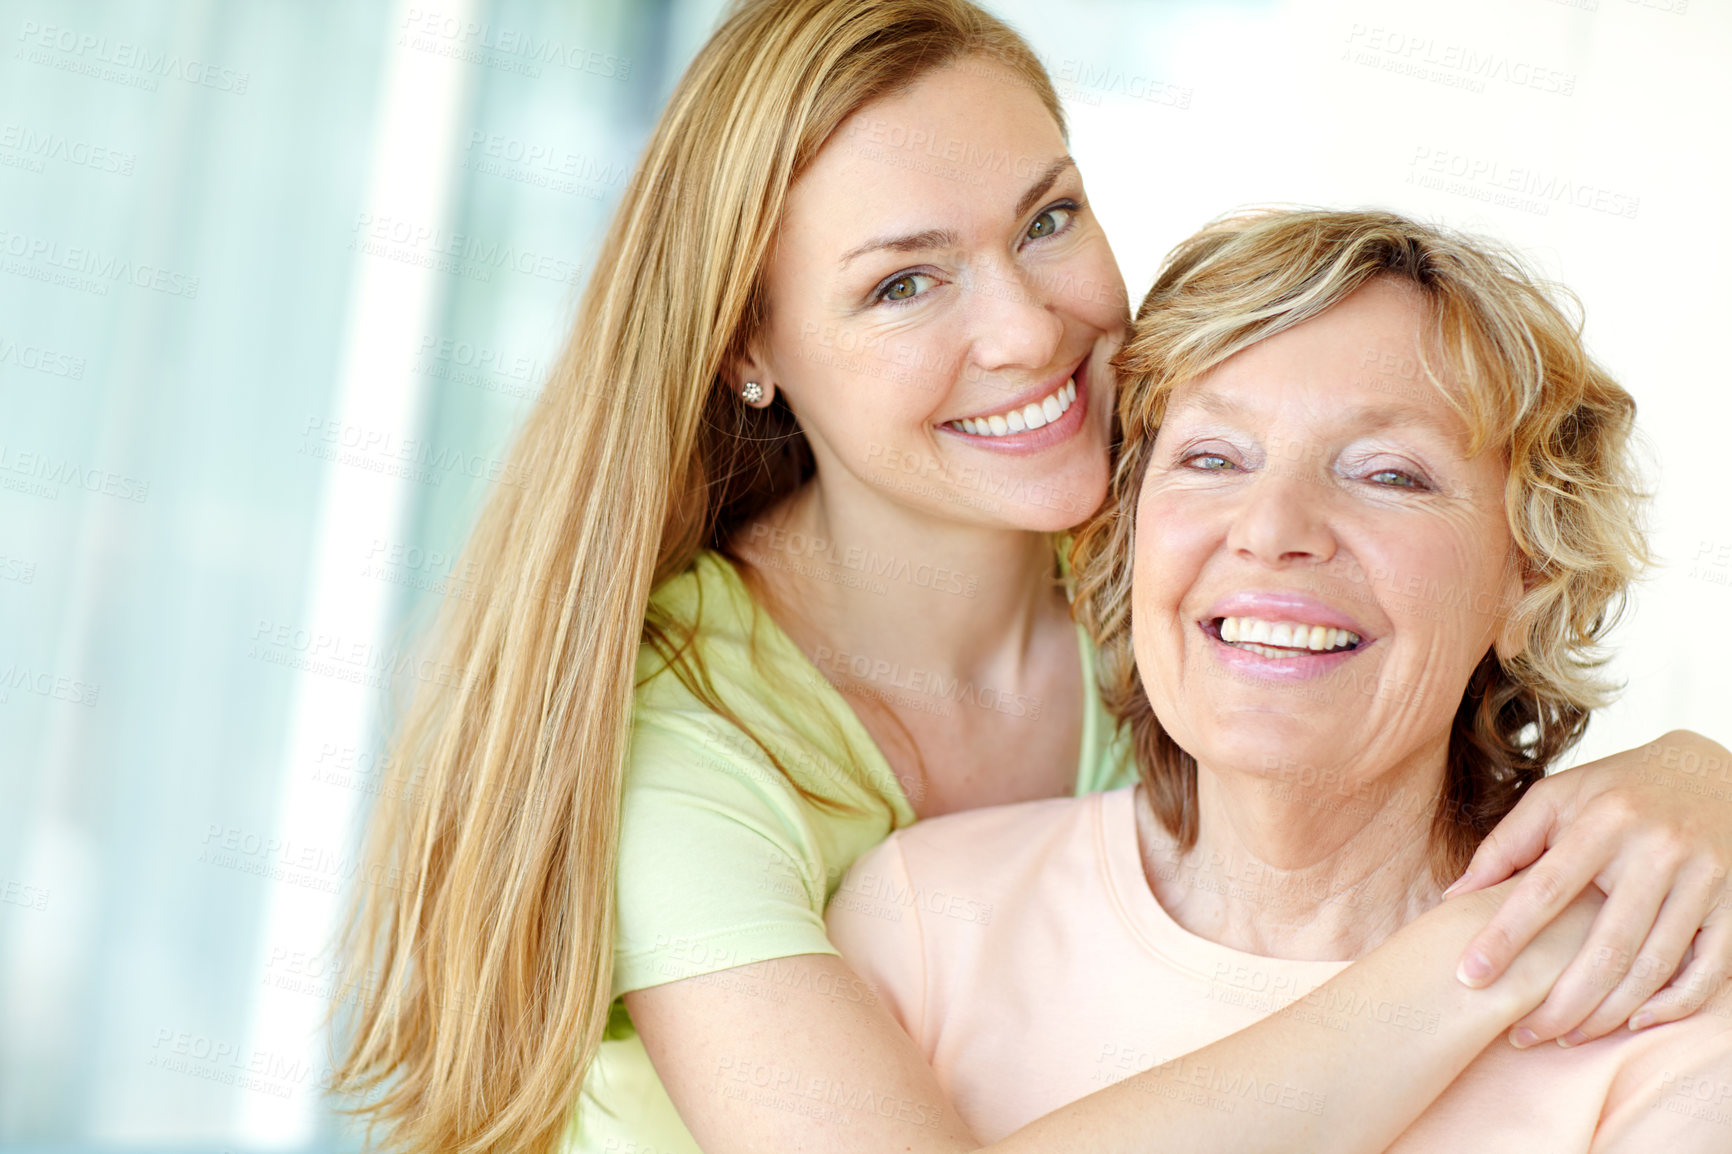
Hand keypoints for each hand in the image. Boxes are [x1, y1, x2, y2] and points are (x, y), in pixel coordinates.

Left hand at [1445, 730, 1731, 1045]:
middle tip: (1520, 1035)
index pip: (1544, 890)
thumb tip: (1454, 897)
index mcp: (1603, 821)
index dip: (1504, 938)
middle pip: (1602, 947)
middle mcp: (1657, 851)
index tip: (1469, 976)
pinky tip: (1632, 1023)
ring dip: (1605, 1014)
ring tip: (1564, 1036)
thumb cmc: (1616, 791)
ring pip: (1651, 967)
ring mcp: (1702, 880)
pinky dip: (1671, 1005)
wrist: (1711, 771)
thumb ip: (1505, 845)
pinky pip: (1708, 971)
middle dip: (1558, 1001)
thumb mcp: (1557, 798)